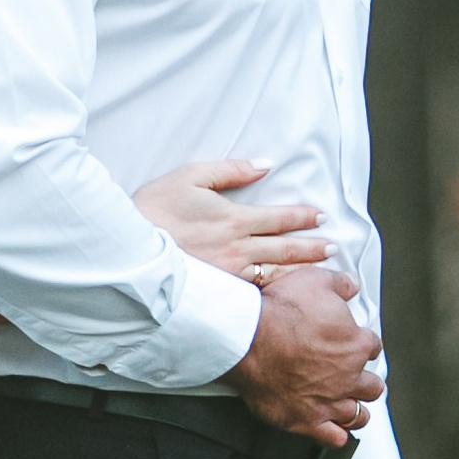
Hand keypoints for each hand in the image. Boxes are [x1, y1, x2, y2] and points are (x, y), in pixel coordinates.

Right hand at [134, 156, 329, 284]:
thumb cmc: (153, 208)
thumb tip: (265, 165)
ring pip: (274, 274)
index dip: (303, 217)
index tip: (320, 217)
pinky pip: (253, 292)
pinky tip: (283, 292)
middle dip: (312, 249)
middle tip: (332, 249)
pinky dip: (273, 290)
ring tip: (318, 272)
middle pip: (285, 250)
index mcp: (234, 219)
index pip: (280, 218)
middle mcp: (237, 249)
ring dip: (299, 272)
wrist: (126, 247)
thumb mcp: (190, 175)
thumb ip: (231, 170)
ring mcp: (227, 275)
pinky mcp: (215, 292)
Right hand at [227, 261, 381, 444]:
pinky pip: (333, 437)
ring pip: (358, 415)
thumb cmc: (279, 310)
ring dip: (357, 410)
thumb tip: (351, 286)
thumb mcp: (315, 280)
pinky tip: (333, 430)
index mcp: (355, 344)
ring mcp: (329, 401)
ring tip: (350, 405)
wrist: (247, 338)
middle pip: (372, 386)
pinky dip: (336, 435)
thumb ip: (339, 284)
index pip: (373, 346)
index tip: (353, 342)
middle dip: (366, 380)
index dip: (363, 343)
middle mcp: (348, 377)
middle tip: (355, 376)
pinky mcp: (306, 420)